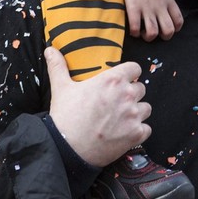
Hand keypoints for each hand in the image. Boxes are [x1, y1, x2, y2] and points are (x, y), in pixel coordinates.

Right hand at [45, 47, 151, 167]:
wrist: (66, 148)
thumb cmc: (66, 116)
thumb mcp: (61, 88)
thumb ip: (58, 66)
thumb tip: (50, 50)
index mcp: (112, 79)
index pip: (135, 68)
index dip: (129, 73)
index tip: (122, 80)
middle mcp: (127, 94)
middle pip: (141, 88)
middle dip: (132, 94)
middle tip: (117, 102)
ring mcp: (133, 115)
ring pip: (146, 108)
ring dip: (137, 112)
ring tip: (122, 118)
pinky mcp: (136, 134)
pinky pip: (147, 128)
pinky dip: (139, 131)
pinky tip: (126, 133)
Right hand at [118, 0, 182, 40]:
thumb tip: (167, 8)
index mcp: (169, 1)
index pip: (179, 21)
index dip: (175, 29)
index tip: (167, 27)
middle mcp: (160, 7)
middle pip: (168, 31)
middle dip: (163, 37)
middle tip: (156, 32)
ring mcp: (147, 8)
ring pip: (153, 33)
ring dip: (148, 37)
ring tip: (143, 32)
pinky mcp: (133, 7)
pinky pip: (135, 27)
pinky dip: (134, 32)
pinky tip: (133, 29)